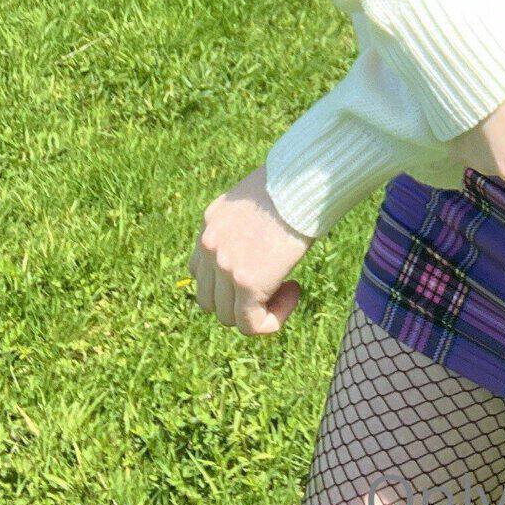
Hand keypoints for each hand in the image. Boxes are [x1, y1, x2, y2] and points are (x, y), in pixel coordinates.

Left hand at [187, 161, 313, 334]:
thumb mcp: (258, 199)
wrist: (302, 179)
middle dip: (239, 300)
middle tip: (274, 282)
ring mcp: (224, 266)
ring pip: (229, 316)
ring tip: (287, 287)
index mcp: (210, 223)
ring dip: (257, 310)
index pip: (201, 270)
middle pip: (209, 299)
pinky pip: (251, 324)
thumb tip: (260, 247)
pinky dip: (272, 320)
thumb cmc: (293, 183)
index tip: (262, 266)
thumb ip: (247, 225)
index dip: (229, 281)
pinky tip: (294, 291)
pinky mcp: (247, 283)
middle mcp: (209, 245)